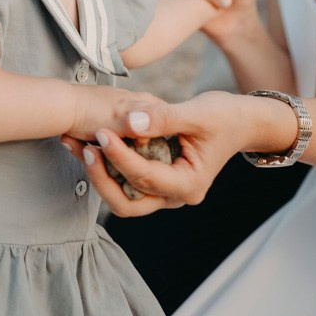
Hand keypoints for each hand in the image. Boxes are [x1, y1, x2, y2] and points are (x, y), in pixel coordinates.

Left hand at [67, 92, 244, 215]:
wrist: (239, 121)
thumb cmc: (224, 116)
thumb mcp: (197, 113)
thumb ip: (163, 117)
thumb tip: (130, 121)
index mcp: (189, 185)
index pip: (145, 177)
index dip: (120, 156)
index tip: (101, 132)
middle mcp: (174, 196)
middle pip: (127, 202)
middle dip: (101, 177)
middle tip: (84, 147)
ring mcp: (163, 192)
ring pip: (122, 196)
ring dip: (98, 173)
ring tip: (77, 143)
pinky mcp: (154, 179)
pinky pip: (124, 180)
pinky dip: (107, 164)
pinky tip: (89, 141)